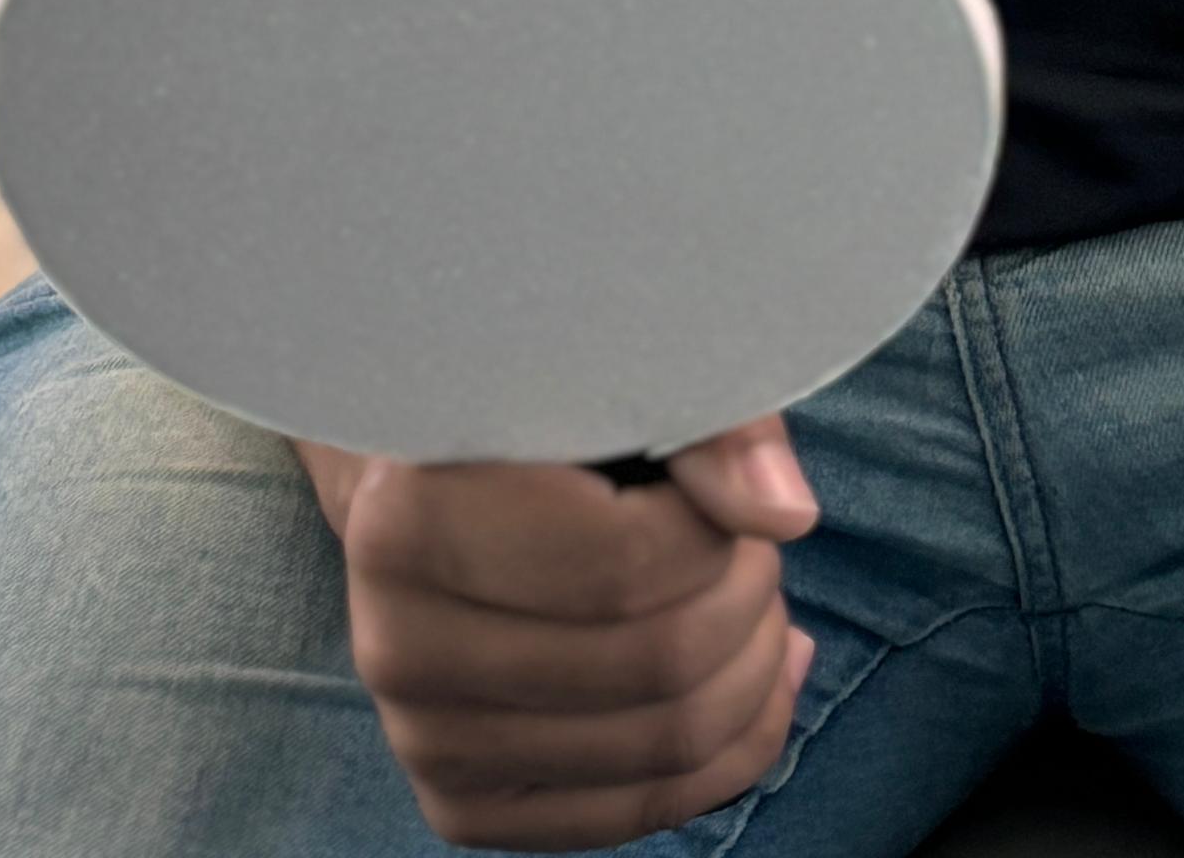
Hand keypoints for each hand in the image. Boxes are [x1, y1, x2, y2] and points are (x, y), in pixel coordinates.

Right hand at [310, 420, 817, 850]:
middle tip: (756, 546)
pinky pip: (633, 812)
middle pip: (654, 662)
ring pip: (659, 743)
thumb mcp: (616, 370)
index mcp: (411, 517)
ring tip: (757, 599)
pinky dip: (732, 751)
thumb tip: (784, 514)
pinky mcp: (462, 804)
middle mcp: (399, 644)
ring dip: (750, 670)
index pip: (624, 563)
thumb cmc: (539, 410)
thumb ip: (707, 422)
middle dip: (745, 600)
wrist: (431, 481)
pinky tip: (761, 676)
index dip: (716, 534)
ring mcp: (426, 739)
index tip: (729, 491)